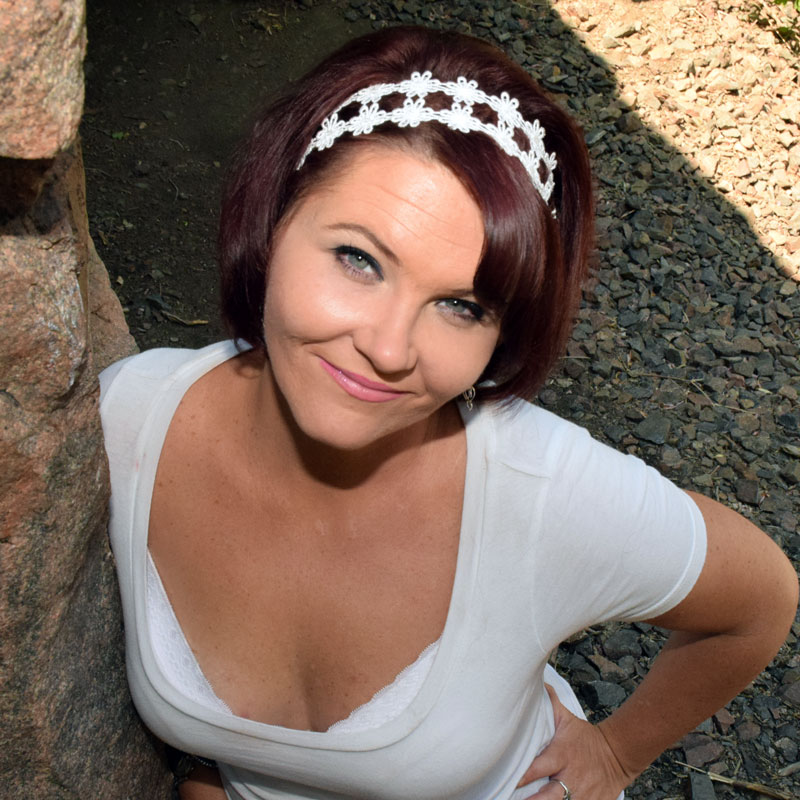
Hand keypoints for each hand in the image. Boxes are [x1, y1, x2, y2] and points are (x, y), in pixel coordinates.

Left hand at [517, 685, 636, 799]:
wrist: (618, 754)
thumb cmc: (586, 737)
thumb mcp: (568, 720)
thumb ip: (550, 704)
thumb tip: (537, 683)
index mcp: (560, 756)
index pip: (537, 768)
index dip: (523, 777)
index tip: (510, 782)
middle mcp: (569, 778)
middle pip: (548, 797)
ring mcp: (581, 795)